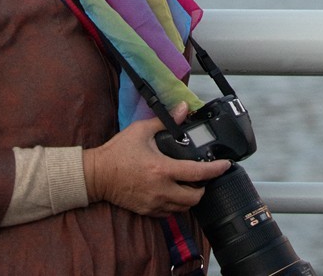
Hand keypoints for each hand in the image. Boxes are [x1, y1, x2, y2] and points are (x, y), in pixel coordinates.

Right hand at [83, 102, 230, 216]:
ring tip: (190, 184)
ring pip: (183, 208)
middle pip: (194, 198)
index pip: (197, 173)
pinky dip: (176, 204)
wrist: (97, 175)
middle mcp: (161, 190)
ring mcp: (154, 204)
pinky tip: (174, 192)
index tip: (225, 165)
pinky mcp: (147, 211)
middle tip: (204, 176)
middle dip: (203, 188)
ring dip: (190, 197)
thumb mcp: (142, 130)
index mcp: (162, 169)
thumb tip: (184, 109)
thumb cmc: (118, 152)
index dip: (215, 170)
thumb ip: (166, 121)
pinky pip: (169, 213)